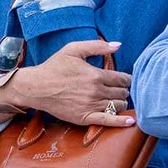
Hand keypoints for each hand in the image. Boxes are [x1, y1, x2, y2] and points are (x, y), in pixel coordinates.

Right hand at [0, 41, 133, 129]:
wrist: (37, 87)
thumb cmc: (55, 66)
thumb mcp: (74, 49)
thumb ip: (97, 46)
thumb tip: (118, 45)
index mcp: (96, 75)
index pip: (122, 79)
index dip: (126, 79)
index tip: (123, 79)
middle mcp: (96, 91)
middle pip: (122, 93)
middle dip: (123, 90)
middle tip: (118, 89)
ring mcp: (91, 106)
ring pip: (118, 106)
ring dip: (121, 103)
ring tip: (116, 100)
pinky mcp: (85, 118)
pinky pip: (108, 121)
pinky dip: (121, 122)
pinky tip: (131, 121)